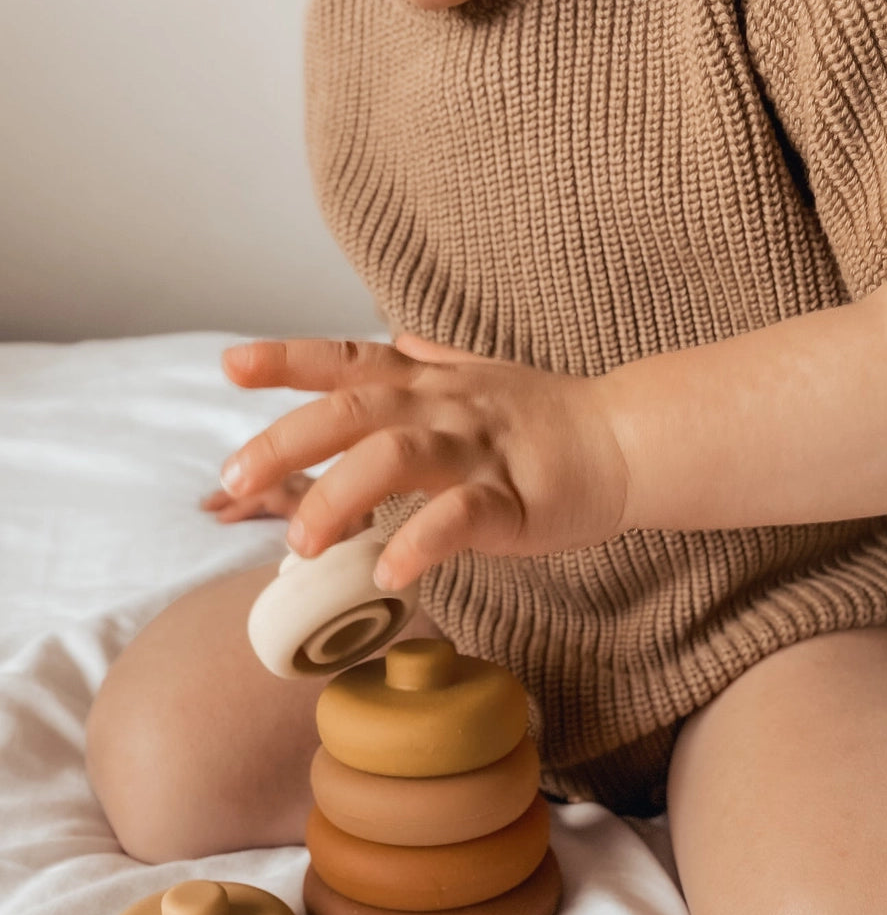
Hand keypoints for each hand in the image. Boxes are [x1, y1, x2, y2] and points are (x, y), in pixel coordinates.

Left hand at [218, 335, 628, 589]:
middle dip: (286, 441)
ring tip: (302, 542)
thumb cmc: (550, 418)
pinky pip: (459, 518)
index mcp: (429, 382)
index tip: (231, 367)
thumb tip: (392, 338)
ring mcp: (479, 451)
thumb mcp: (483, 376)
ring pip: (396, 456)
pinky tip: (389, 576)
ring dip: (339, 496)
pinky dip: (420, 544)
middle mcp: (445, 407)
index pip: (348, 360)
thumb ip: (432, 360)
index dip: (287, 360)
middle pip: (353, 410)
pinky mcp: (515, 498)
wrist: (629, 440)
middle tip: (234, 479)